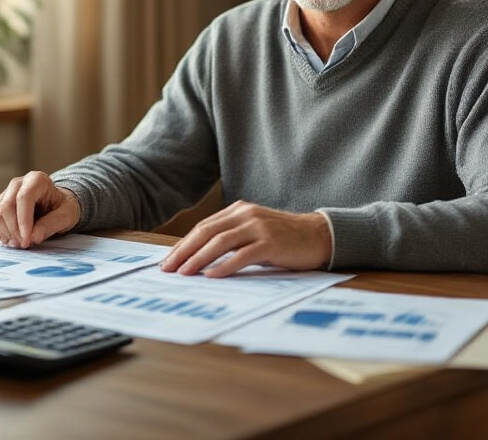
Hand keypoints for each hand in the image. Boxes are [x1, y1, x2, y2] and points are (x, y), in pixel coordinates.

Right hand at [0, 171, 80, 248]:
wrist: (56, 205)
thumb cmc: (62, 207)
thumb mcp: (67, 215)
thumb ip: (52, 224)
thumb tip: (34, 236)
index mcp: (37, 180)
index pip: (24, 198)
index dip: (23, 220)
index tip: (27, 239)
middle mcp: (19, 183)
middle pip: (7, 206)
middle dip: (14, 229)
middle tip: (24, 245)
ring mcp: (7, 193)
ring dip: (7, 233)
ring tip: (20, 244)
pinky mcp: (0, 205)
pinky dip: (2, 233)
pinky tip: (13, 240)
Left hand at [159, 201, 331, 277]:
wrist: (319, 235)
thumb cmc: (284, 238)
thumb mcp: (254, 233)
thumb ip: (232, 240)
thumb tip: (200, 259)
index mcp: (238, 210)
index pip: (203, 227)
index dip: (184, 244)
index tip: (169, 261)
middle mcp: (245, 215)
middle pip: (206, 232)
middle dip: (184, 251)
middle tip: (168, 268)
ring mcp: (258, 227)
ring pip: (220, 242)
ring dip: (199, 258)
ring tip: (184, 273)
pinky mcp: (271, 242)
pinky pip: (243, 255)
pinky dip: (225, 266)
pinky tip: (212, 276)